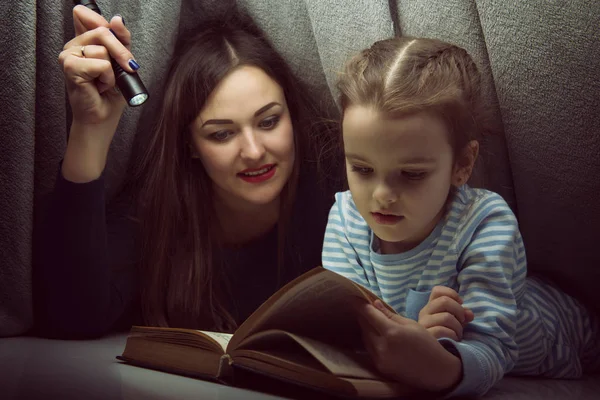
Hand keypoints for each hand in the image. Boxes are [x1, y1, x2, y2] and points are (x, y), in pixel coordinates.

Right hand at [58, 5, 136, 126]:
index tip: (114, 30)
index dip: (105, 23)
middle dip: (120, 52)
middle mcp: (74, 44)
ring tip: (105, 81)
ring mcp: (69, 54)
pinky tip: (100, 86)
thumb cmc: (112, 91)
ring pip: (102, 48)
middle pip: (102, 30)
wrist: (105, 114)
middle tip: (124, 68)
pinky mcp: (70, 66)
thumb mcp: (122, 60)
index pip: (86, 14)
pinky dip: (107, 77)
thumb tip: (117, 19)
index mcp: (84, 40)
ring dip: (113, 70)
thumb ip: (121, 38)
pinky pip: (101, 64)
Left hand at [357, 300, 461, 391]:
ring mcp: (380, 359)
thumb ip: (390, 315)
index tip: (354, 298)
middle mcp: (382, 346)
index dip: (360, 306)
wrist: (436, 371)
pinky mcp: (380, 367)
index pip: (369, 315)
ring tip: (369, 320)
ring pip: (365, 338)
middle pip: (364, 327)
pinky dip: (370, 340)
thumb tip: (375, 304)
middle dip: (363, 316)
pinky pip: (370, 350)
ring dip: (365, 328)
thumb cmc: (427, 343)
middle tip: (363, 308)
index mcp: (392, 332)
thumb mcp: (411, 324)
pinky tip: (375, 335)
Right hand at [418, 286, 473, 340]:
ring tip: (457, 335)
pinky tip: (452, 341)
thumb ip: (462, 315)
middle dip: (459, 311)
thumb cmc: (446, 338)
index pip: (437, 291)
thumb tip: (469, 314)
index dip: (452, 294)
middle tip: (462, 322)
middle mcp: (424, 314)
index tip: (460, 303)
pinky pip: (443, 331)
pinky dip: (453, 336)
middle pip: (444, 301)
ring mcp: (423, 326)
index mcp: (430, 307)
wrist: (434, 358)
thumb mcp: (455, 323)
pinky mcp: (425, 338)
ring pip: (446, 317)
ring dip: (458, 327)